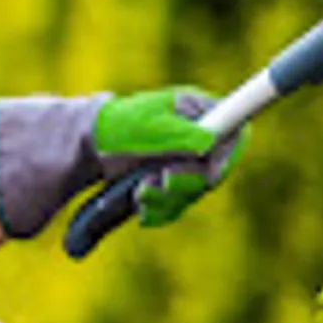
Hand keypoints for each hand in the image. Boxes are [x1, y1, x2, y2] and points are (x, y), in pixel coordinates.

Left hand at [0, 87, 245, 238]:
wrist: (88, 145)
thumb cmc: (120, 127)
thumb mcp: (153, 127)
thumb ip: (185, 134)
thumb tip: (213, 142)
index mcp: (199, 112)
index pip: (234, 133)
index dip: (228, 155)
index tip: (210, 173)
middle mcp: (197, 137)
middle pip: (214, 171)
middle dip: (185, 183)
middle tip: (160, 180)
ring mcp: (185, 162)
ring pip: (193, 193)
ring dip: (167, 199)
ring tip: (139, 192)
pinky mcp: (170, 183)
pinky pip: (176, 205)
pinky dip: (158, 209)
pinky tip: (139, 204)